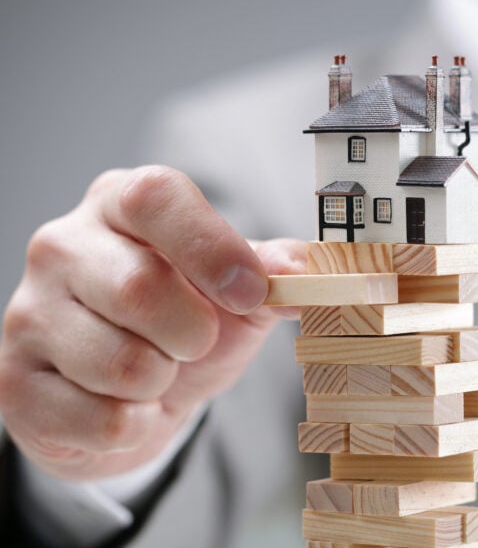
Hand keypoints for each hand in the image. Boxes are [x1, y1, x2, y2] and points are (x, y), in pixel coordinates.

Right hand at [0, 166, 305, 480]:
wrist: (131, 394)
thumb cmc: (184, 327)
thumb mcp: (236, 293)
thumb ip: (272, 273)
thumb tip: (303, 266)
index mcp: (121, 205)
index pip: (156, 198)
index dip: (212, 247)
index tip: (251, 292)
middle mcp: (63, 245)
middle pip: (141, 288)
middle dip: (194, 333)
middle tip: (195, 341)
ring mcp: (28, 312)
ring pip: (122, 363)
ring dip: (162, 382)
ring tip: (154, 371)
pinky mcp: (13, 381)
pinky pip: (102, 420)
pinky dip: (136, 424)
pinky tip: (125, 405)